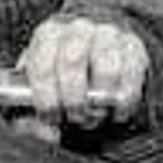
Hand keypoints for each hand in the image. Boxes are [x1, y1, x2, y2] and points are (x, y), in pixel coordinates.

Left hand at [18, 15, 148, 126]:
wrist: (95, 44)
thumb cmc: (60, 69)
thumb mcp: (38, 83)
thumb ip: (29, 110)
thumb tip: (47, 132)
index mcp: (48, 35)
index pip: (41, 64)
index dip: (45, 97)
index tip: (50, 116)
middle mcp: (78, 29)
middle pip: (72, 62)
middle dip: (72, 99)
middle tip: (74, 117)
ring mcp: (108, 35)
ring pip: (107, 69)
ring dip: (100, 102)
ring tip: (95, 115)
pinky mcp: (133, 48)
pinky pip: (132, 78)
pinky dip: (124, 103)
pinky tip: (115, 112)